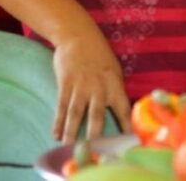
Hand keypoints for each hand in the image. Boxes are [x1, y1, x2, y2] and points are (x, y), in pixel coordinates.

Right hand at [51, 27, 131, 141]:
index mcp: (114, 83)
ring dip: (72, 132)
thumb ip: (115, 90)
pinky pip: (61, 106)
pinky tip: (56, 134)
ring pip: (76, 113)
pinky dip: (58, 122)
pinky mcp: (65, 83)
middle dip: (96, 133)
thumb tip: (121, 112)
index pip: (123, 108)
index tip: (129, 140)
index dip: (126, 124)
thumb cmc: (99, 55)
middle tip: (95, 149)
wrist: (78, 35)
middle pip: (97, 114)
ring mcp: (80, 85)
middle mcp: (98, 86)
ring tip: (69, 147)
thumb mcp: (114, 70)